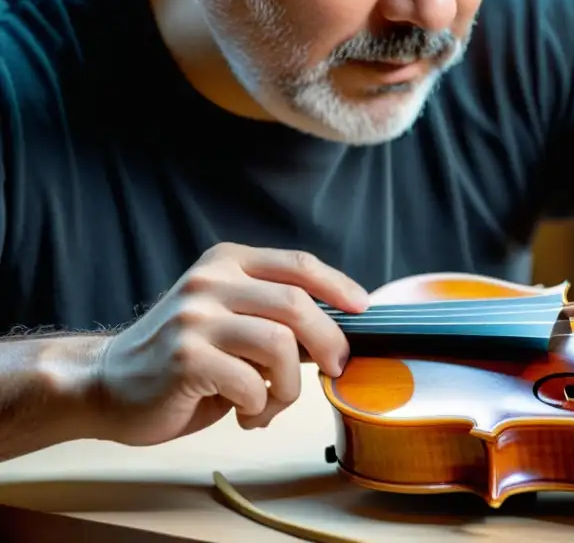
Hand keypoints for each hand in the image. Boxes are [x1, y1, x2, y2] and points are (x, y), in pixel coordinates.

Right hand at [91, 243, 367, 446]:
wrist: (108, 383)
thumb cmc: (183, 357)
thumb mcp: (231, 318)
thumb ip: (275, 316)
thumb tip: (339, 332)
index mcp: (228, 263)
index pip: (299, 264)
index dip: (339, 286)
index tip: (364, 308)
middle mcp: (211, 282)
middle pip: (298, 304)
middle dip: (329, 342)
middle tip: (333, 369)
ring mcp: (195, 317)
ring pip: (280, 345)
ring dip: (290, 385)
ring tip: (273, 402)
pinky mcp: (185, 357)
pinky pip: (251, 384)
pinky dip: (260, 406)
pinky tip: (243, 412)